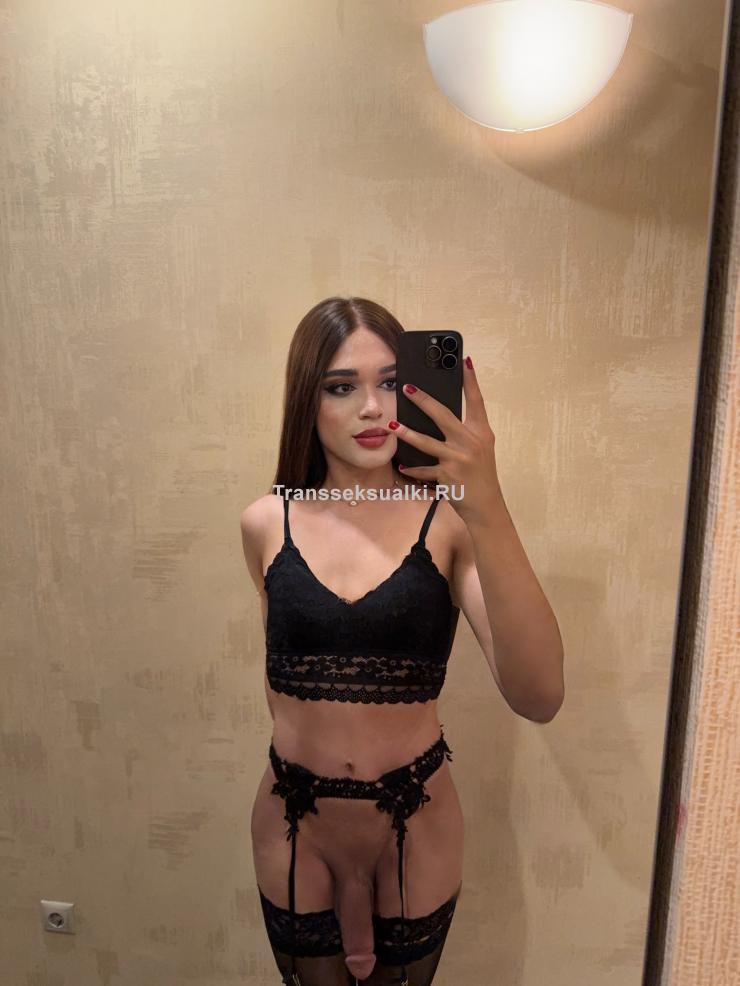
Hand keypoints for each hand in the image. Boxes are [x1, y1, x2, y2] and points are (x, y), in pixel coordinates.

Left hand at [388, 357, 501, 524]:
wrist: (486, 506)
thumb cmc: (480, 476)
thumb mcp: (480, 450)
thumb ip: (465, 433)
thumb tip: (439, 415)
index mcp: (481, 432)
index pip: (476, 401)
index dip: (471, 380)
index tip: (464, 360)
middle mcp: (471, 442)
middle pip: (443, 415)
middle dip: (423, 400)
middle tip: (407, 388)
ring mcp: (459, 458)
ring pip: (427, 442)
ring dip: (407, 433)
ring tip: (393, 425)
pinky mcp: (448, 475)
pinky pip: (424, 470)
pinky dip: (413, 469)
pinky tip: (401, 466)